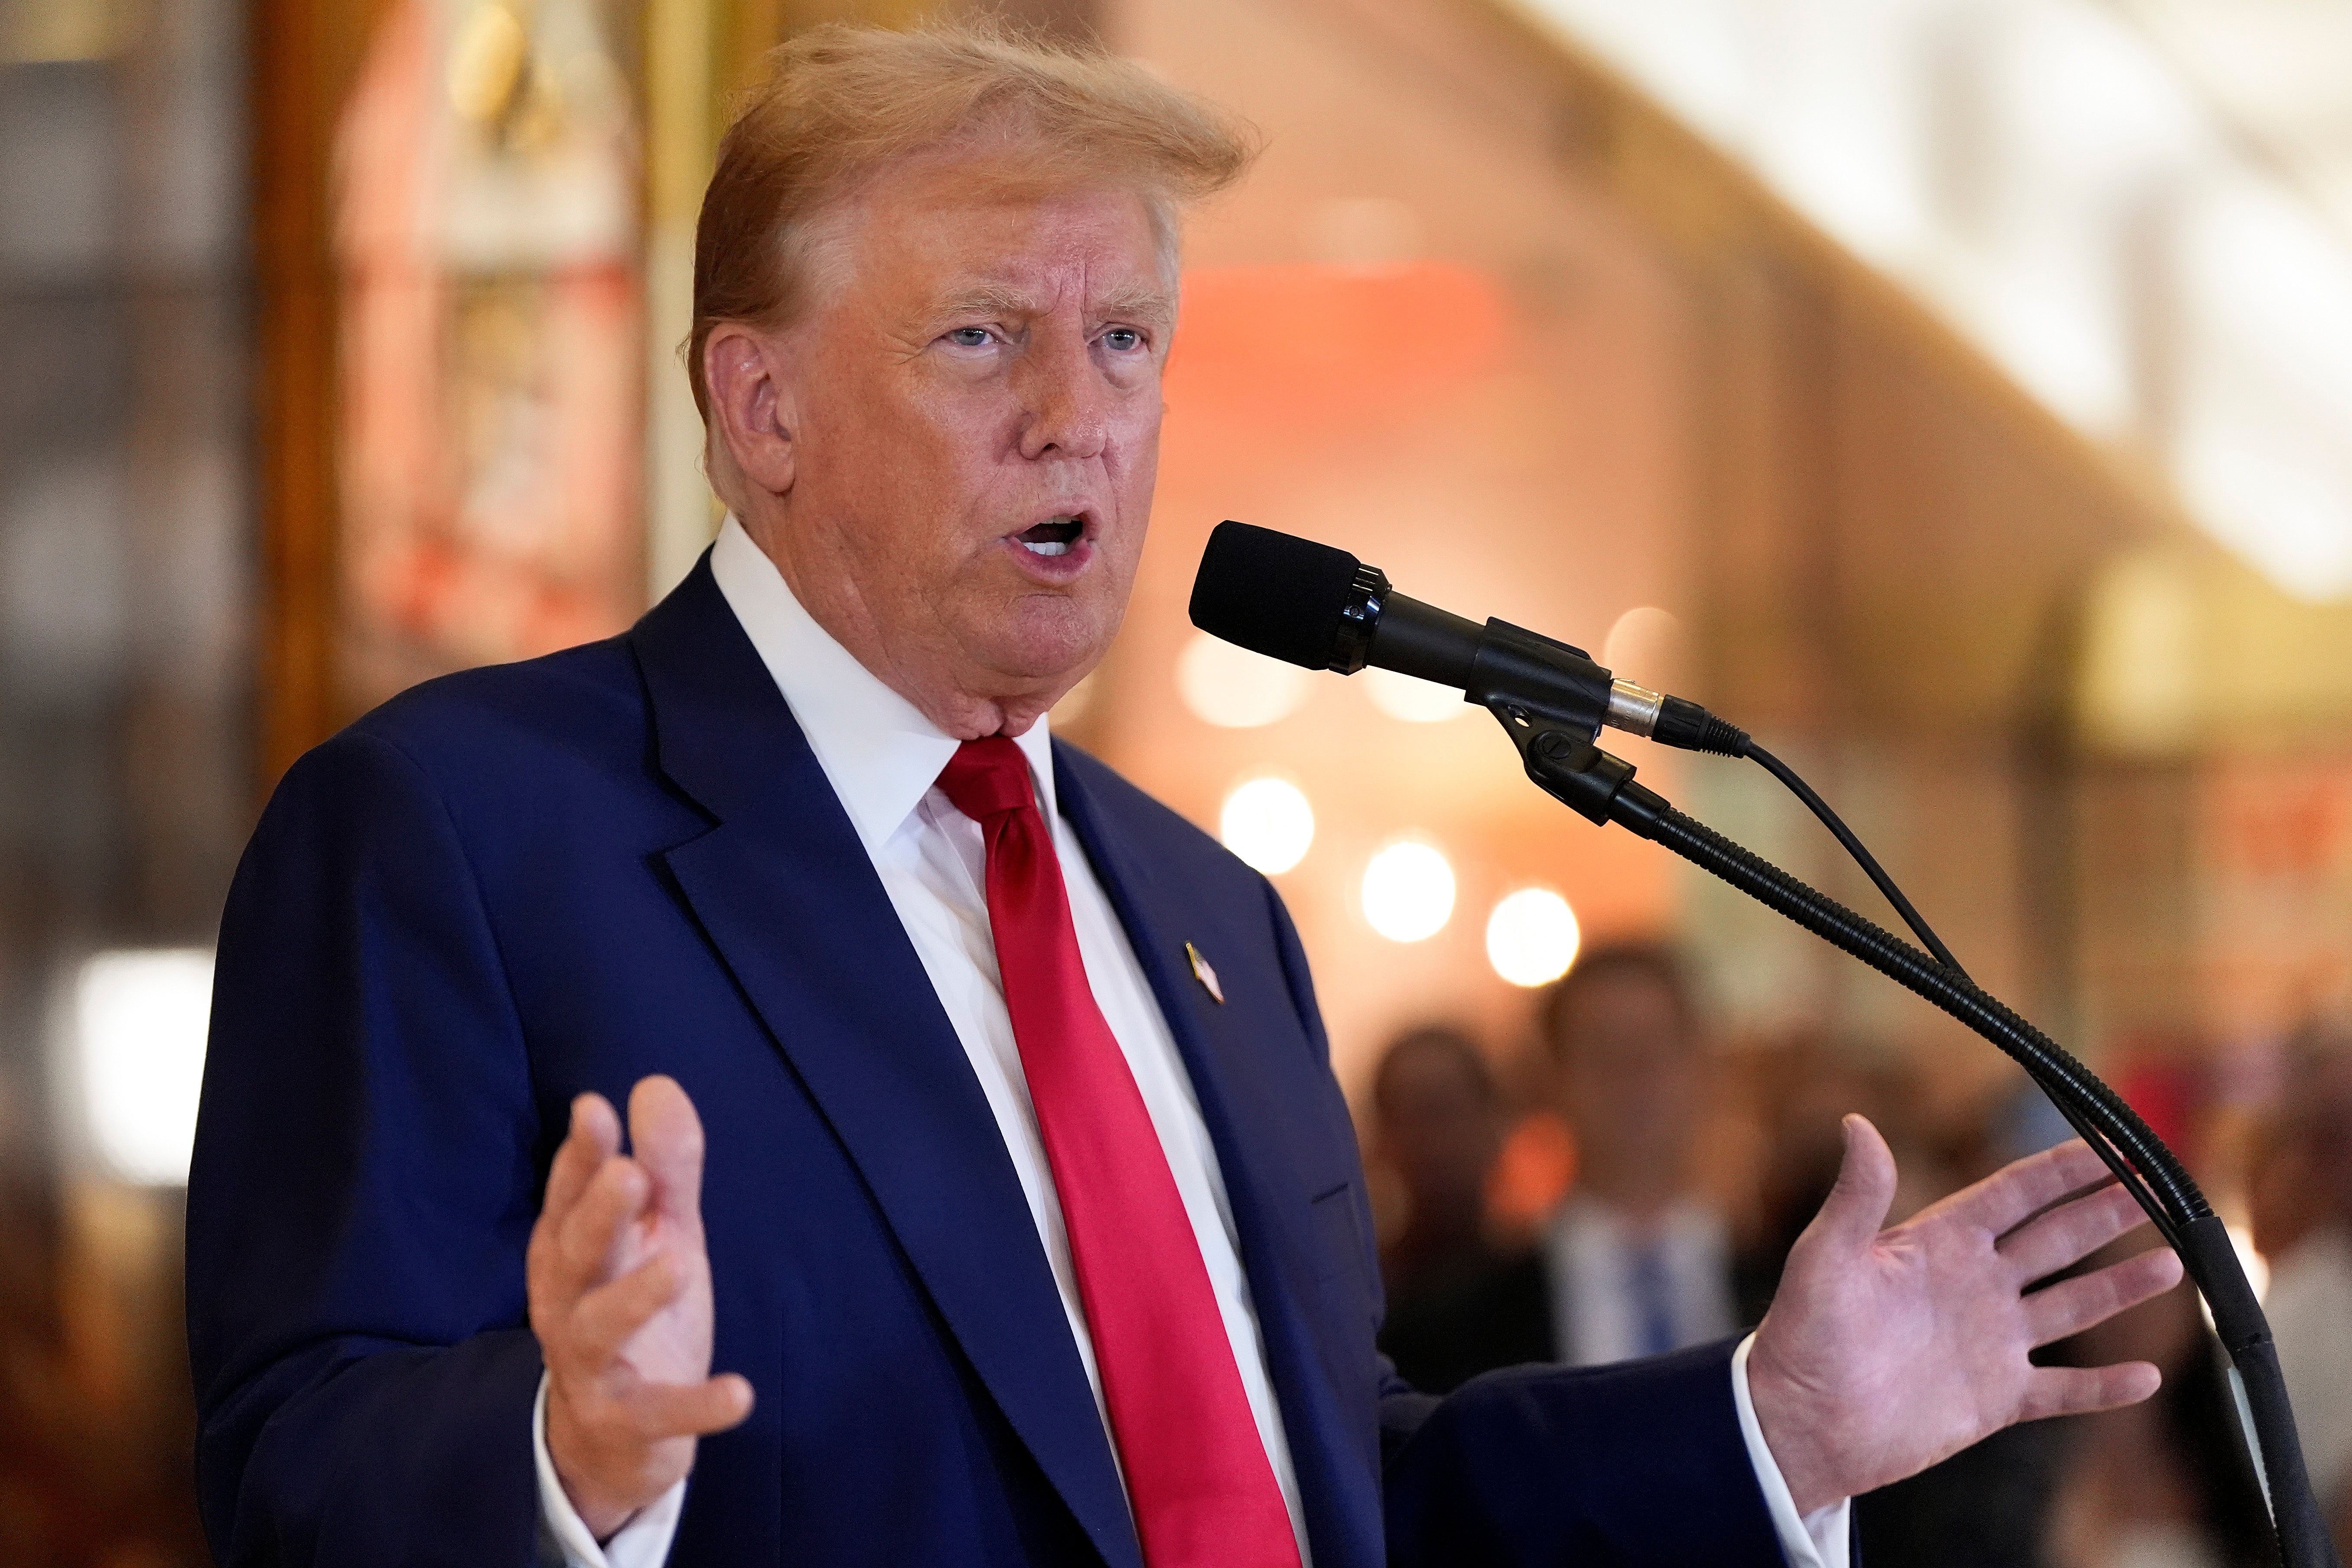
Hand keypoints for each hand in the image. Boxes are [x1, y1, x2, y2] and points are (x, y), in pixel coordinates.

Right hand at [528, 1077, 753, 1539]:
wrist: (609, 1439)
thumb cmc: (636, 1312)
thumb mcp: (660, 1233)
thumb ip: (665, 1167)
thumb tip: (656, 1084)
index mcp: (572, 1250)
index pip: (570, 1195)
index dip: (581, 1154)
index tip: (593, 1108)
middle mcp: (568, 1302)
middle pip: (577, 1254)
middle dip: (598, 1215)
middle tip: (628, 1174)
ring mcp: (591, 1365)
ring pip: (599, 1329)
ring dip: (635, 1297)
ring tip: (678, 1264)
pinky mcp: (625, 1421)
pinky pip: (657, 1414)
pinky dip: (696, 1406)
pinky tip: (741, 1393)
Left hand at [1748, 1115, 2184, 1514]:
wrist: (1801, 1423)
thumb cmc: (1802, 1335)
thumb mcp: (1826, 1256)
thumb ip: (1856, 1195)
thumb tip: (1857, 1123)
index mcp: (1938, 1244)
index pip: (2014, 1193)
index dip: (2062, 1168)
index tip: (2112, 1142)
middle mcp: (1972, 1286)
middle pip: (2055, 1239)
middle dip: (2106, 1213)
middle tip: (2159, 1188)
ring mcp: (1989, 1342)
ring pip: (2072, 1305)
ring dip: (2120, 1286)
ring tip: (2173, 1264)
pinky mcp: (1995, 1398)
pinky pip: (2063, 1388)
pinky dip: (2103, 1387)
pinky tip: (2145, 1377)